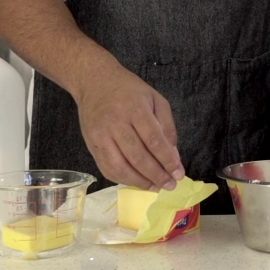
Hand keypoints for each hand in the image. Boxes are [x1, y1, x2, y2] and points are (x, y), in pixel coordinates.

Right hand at [76, 61, 183, 190]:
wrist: (94, 81)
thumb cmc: (129, 90)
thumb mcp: (155, 99)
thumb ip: (167, 126)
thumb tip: (173, 157)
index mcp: (135, 108)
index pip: (153, 140)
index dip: (167, 160)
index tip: (178, 174)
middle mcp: (116, 123)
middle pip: (138, 156)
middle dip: (156, 175)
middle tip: (170, 185)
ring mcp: (100, 135)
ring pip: (120, 166)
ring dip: (140, 182)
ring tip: (155, 187)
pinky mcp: (91, 144)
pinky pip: (107, 168)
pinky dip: (122, 179)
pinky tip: (137, 182)